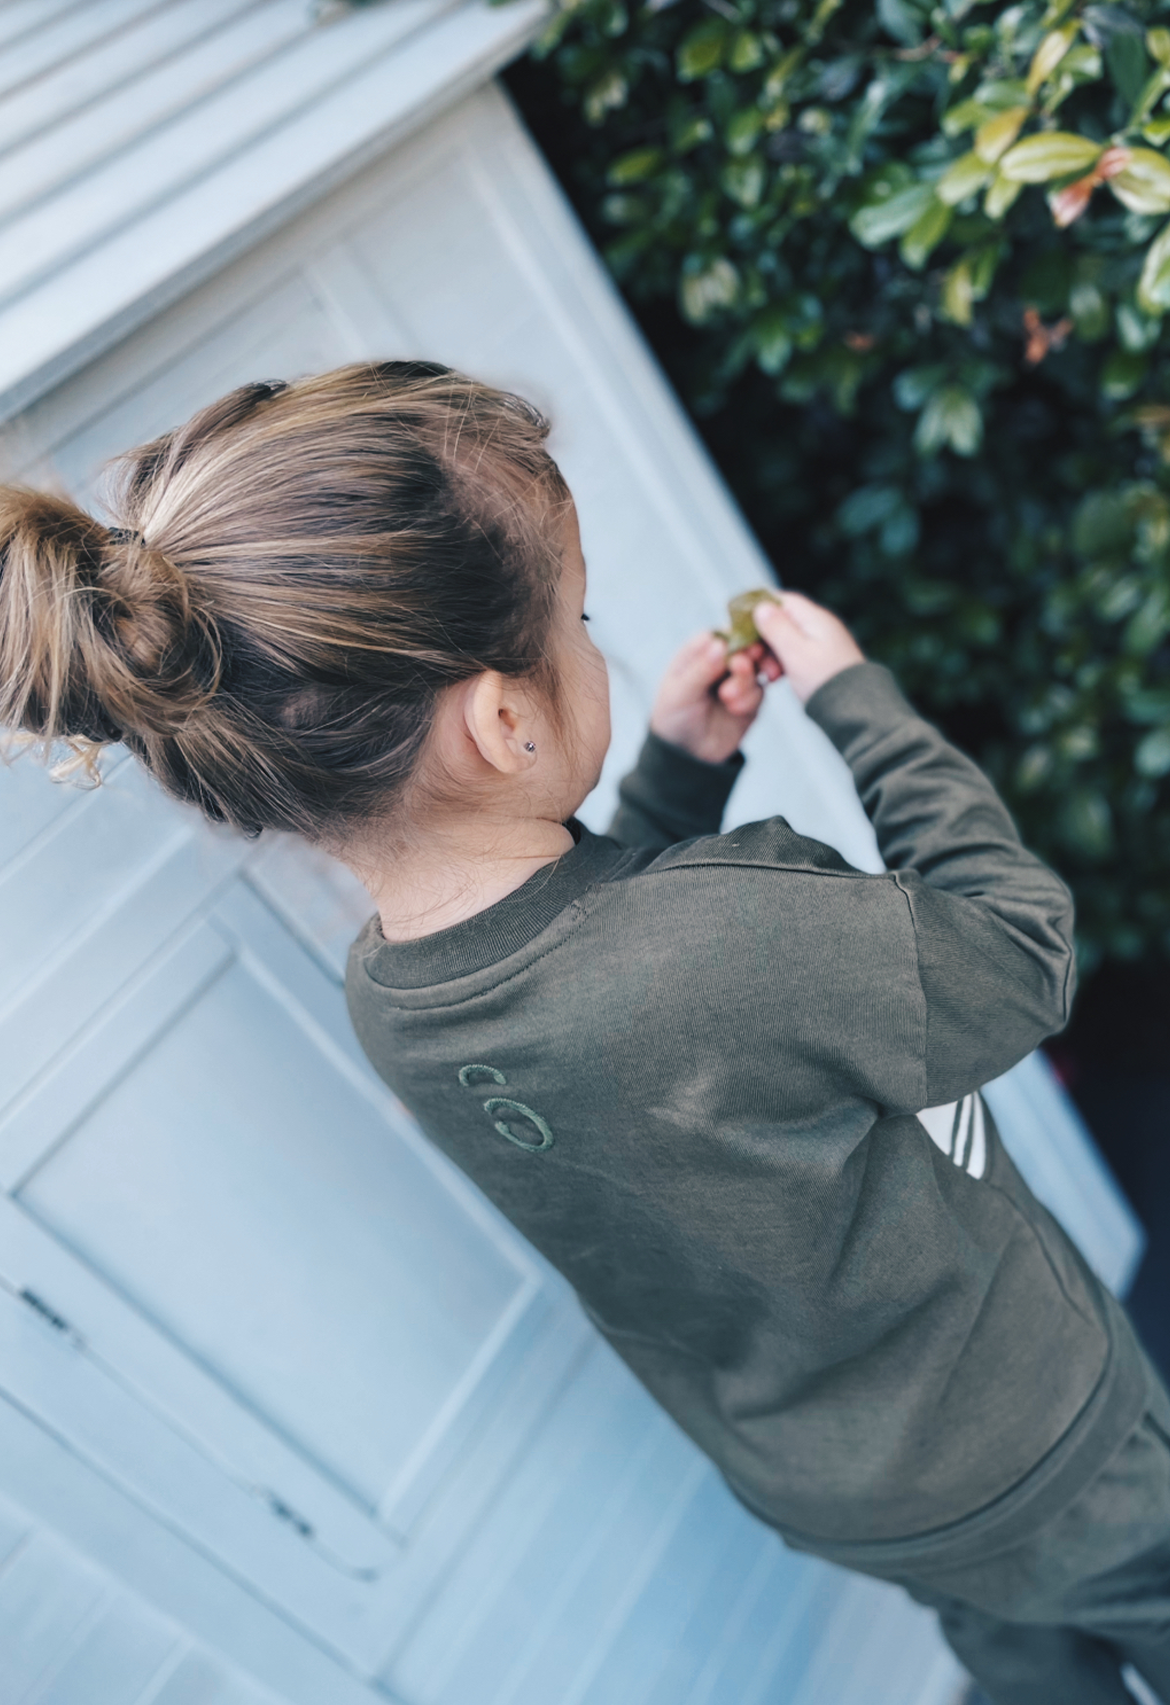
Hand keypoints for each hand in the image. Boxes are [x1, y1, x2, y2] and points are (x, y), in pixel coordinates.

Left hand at [650, 631, 780, 764]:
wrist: (686, 756)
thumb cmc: (672, 717)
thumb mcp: (680, 693)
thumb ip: (700, 670)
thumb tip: (720, 645)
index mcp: (699, 651)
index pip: (722, 634)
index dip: (735, 639)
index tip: (742, 649)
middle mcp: (720, 661)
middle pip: (746, 647)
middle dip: (747, 659)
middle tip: (742, 668)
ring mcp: (737, 679)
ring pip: (756, 668)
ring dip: (746, 682)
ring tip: (728, 698)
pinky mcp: (749, 699)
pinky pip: (759, 691)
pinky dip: (750, 699)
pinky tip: (735, 710)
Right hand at [752, 591, 864, 704]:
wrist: (854, 709)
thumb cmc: (825, 680)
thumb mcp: (795, 653)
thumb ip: (777, 628)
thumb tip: (761, 606)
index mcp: (815, 618)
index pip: (781, 600)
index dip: (759, 610)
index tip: (743, 628)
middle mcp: (819, 626)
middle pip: (781, 620)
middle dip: (764, 639)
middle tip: (755, 659)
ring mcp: (821, 642)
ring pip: (785, 639)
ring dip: (771, 654)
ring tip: (770, 675)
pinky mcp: (820, 659)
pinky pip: (794, 653)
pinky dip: (782, 663)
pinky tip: (777, 678)